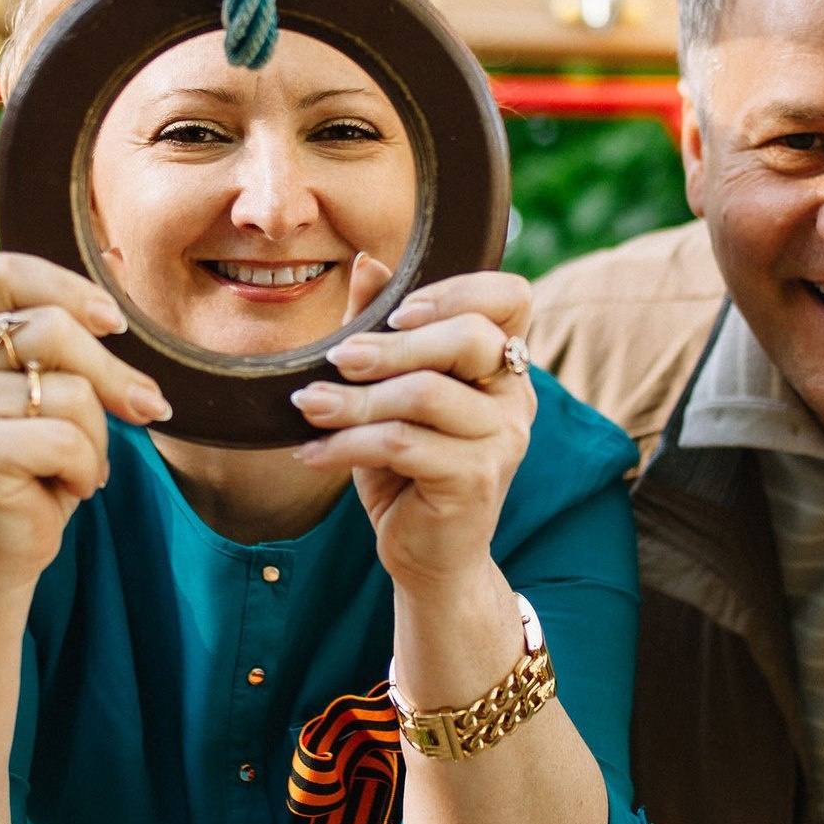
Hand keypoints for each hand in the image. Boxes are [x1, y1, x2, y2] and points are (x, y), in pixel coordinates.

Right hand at [0, 254, 170, 590]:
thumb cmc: (38, 470)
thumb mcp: (59, 392)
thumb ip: (76, 336)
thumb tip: (118, 254)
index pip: (6, 271)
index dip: (67, 286)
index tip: (113, 322)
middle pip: (56, 330)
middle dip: (114, 377)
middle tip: (144, 410)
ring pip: (72, 392)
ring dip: (97, 438)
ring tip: (75, 466)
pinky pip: (65, 439)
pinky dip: (85, 469)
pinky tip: (63, 486)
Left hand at [291, 270, 534, 595]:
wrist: (429, 558)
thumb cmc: (407, 471)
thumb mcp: (389, 394)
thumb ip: (382, 330)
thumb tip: (367, 264)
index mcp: (504, 366)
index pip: (510, 296)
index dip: (456, 290)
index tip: (396, 312)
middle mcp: (515, 397)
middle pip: (469, 338)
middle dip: (392, 344)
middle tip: (337, 358)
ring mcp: (503, 439)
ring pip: (425, 394)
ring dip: (354, 399)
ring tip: (308, 405)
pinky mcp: (475, 479)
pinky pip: (403, 443)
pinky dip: (347, 444)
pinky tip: (312, 453)